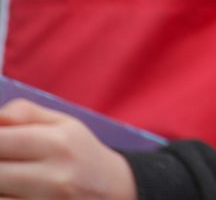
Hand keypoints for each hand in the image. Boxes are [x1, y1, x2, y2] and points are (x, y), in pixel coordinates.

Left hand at [0, 100, 137, 199]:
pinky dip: (8, 197)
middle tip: (7, 161)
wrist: (114, 190)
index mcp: (57, 143)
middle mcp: (53, 176)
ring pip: (0, 196)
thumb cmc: (80, 153)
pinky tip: (16, 192)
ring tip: (10, 179)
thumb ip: (26, 113)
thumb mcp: (63, 124)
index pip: (0, 140)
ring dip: (1, 186)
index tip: (1, 144)